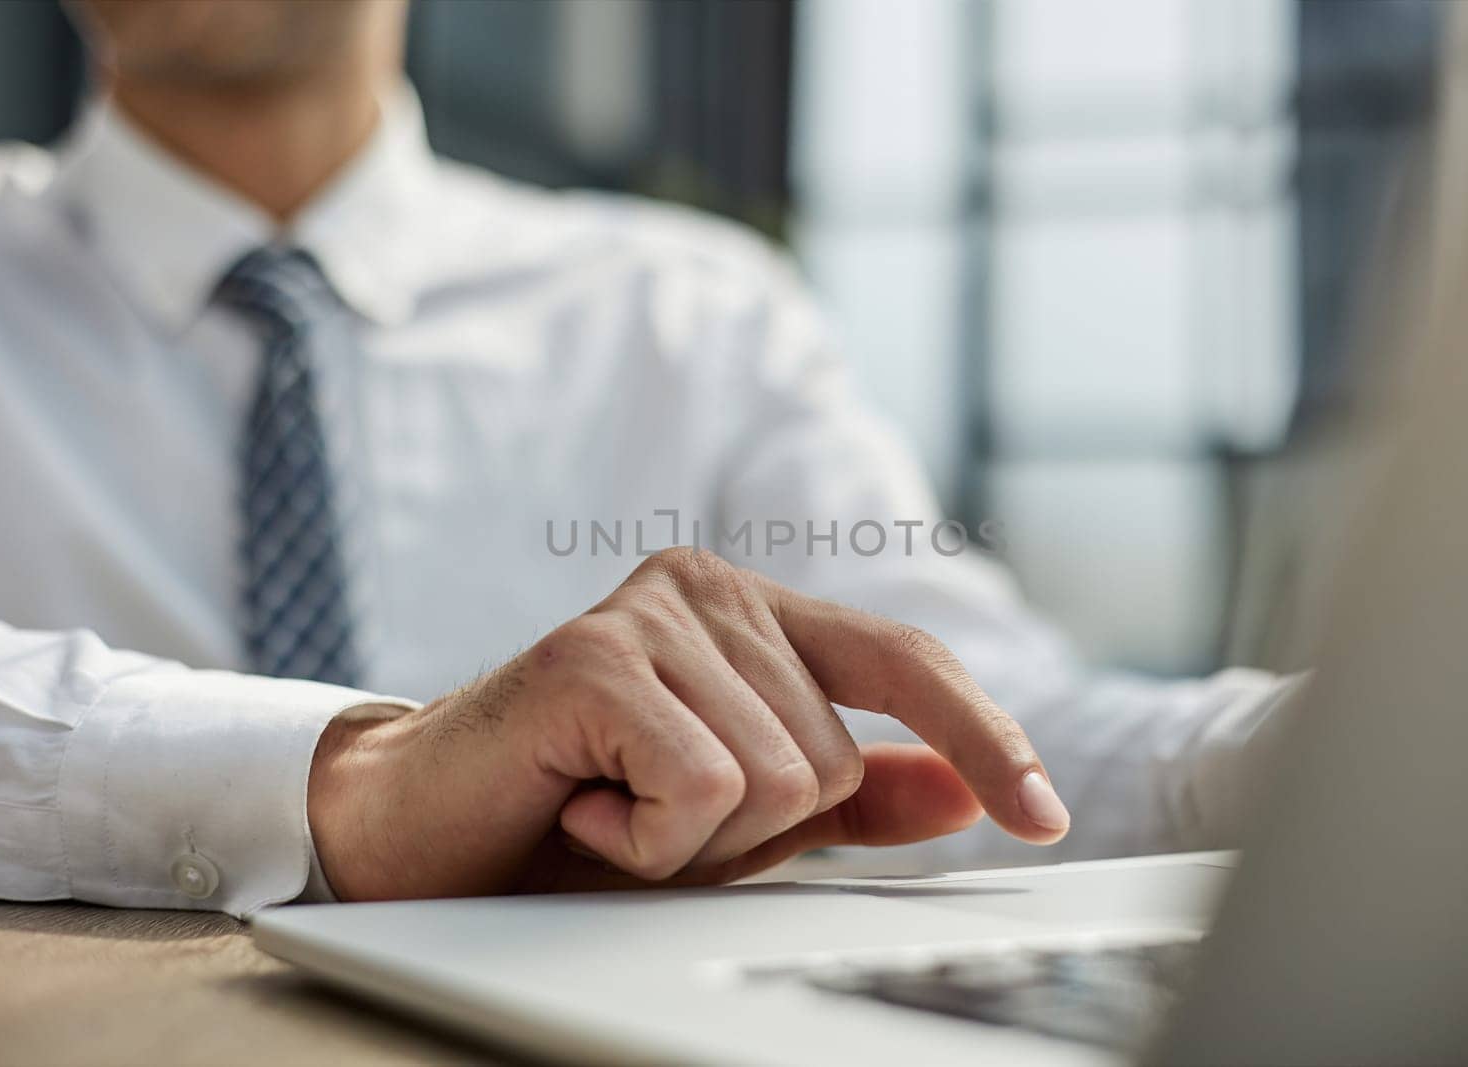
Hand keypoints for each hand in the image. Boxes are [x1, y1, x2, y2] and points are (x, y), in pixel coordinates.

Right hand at [308, 548, 1069, 898]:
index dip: (980, 735)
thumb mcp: (737, 816)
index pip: (902, 661)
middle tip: (644, 813)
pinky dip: (645, 841)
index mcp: (754, 614)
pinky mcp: (595, 657)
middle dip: (748, 830)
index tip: (1043, 816)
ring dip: (691, 840)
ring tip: (607, 805)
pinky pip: (704, 789)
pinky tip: (577, 802)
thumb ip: (848, 795)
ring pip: (779, 780)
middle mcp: (709, 589)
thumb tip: (959, 791)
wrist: (424, 831)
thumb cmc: (577, 815)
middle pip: (832, 755)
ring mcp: (650, 613)